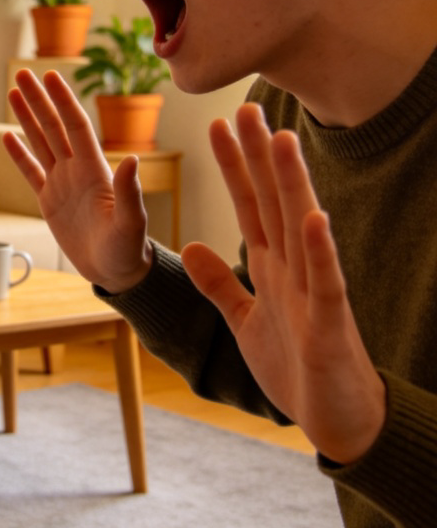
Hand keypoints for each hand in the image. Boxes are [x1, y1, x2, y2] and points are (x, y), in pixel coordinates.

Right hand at [3, 69, 151, 291]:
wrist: (116, 271)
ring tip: (13, 93)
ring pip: (40, 143)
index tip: (51, 77)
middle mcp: (76, 170)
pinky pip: (30, 172)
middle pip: (53, 127)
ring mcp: (61, 184)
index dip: (62, 101)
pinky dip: (18, 155)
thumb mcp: (131, 223)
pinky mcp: (49, 202)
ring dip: (27, 118)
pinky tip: (7, 136)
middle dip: (39, 100)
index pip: (75, 126)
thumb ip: (129, 192)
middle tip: (22, 73)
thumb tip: (132, 161)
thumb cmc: (128, 248)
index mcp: (95, 170)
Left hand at [181, 103, 385, 463]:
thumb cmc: (295, 367)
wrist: (337, 421)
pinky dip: (319, 251)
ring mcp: (314, 293)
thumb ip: (218, 283)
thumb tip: (189, 245)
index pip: (248, 204)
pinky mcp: (330, 325)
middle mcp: (293, 269)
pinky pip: (326, 282)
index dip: (233, 166)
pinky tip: (314, 217)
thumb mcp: (245, 319)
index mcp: (272, 267)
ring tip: (281, 139)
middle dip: (258, 156)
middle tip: (245, 107)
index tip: (217, 125)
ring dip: (290, 185)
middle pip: (272, 202)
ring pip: (300, 228)